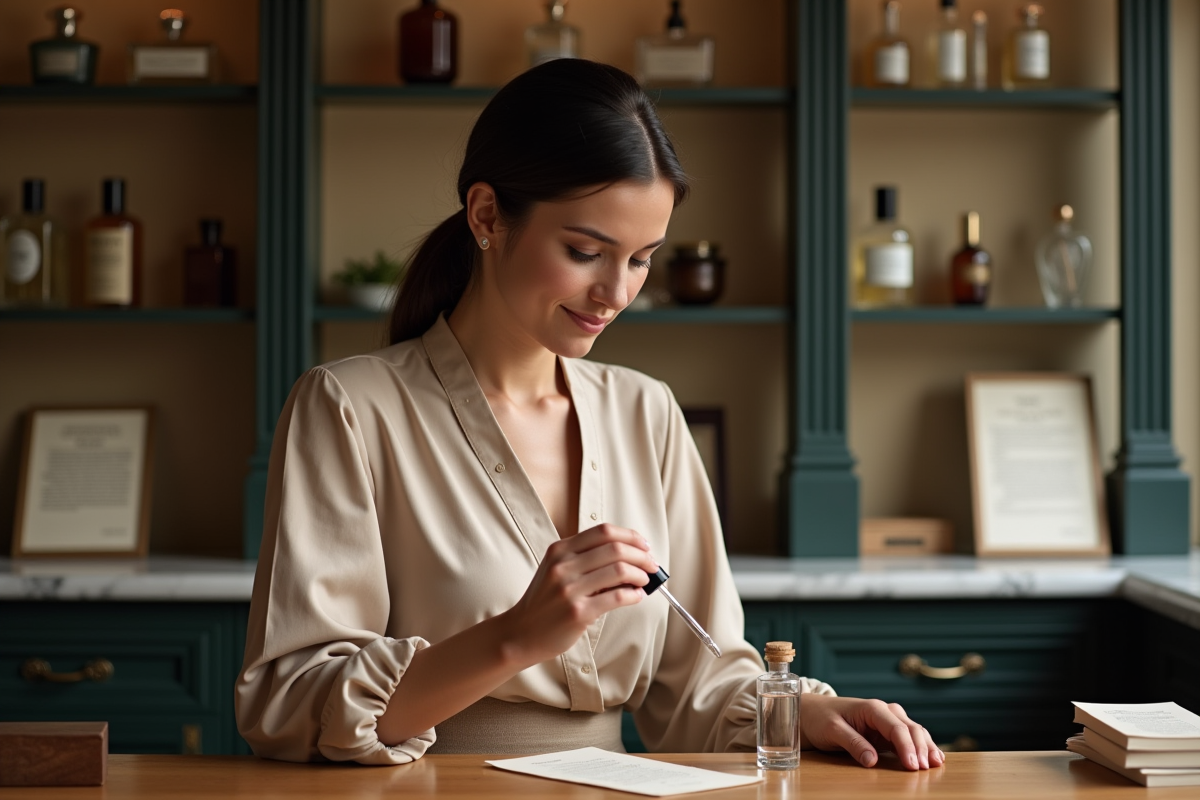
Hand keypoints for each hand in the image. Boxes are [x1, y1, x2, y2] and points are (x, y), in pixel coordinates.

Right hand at [501, 524, 657, 664]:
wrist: (520, 633)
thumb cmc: (544, 602)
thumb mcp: (556, 570)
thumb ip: (584, 559)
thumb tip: (629, 555)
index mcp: (559, 550)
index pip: (603, 531)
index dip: (630, 535)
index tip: (643, 544)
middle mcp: (563, 566)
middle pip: (615, 548)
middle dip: (641, 555)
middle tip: (652, 564)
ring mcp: (569, 589)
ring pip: (619, 570)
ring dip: (640, 575)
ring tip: (645, 581)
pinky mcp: (578, 612)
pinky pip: (616, 598)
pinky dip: (634, 595)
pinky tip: (637, 597)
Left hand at [800, 694, 943, 770]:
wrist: (811, 712)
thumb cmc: (820, 718)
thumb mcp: (832, 730)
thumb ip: (853, 743)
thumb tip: (872, 760)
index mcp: (872, 708)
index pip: (896, 728)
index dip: (907, 747)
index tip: (913, 766)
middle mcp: (884, 711)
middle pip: (911, 728)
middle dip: (921, 748)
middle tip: (925, 770)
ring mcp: (888, 720)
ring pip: (914, 731)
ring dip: (926, 747)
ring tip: (936, 765)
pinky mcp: (887, 731)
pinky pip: (909, 737)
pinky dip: (922, 746)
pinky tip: (933, 757)